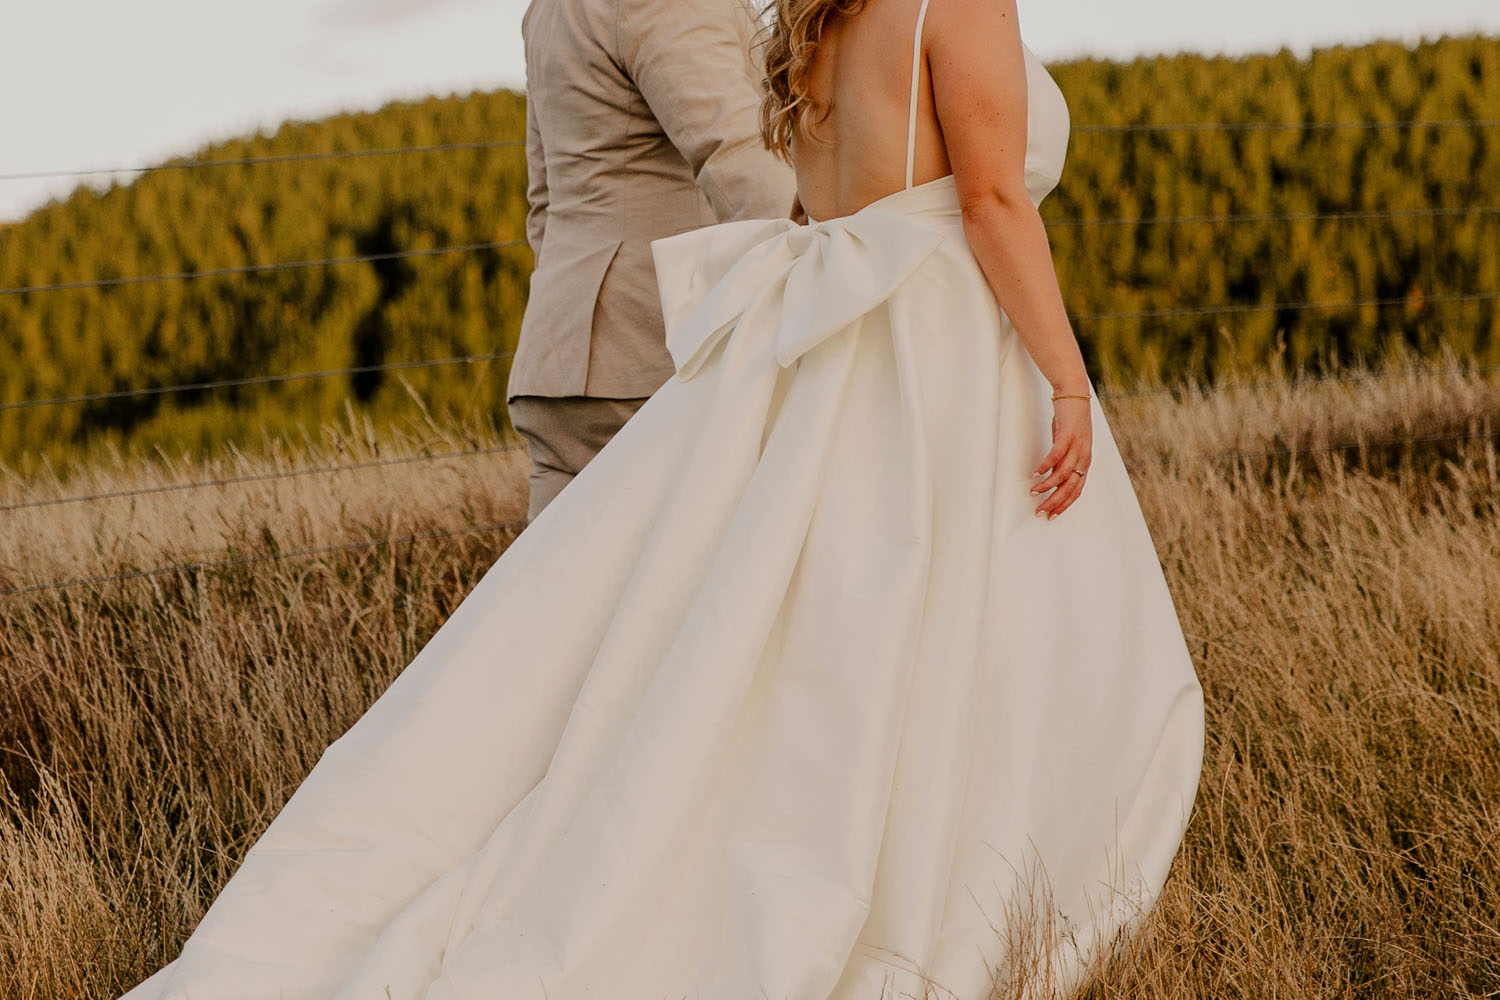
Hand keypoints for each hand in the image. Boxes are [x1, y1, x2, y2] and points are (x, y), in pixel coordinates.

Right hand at [1031, 397, 1092, 519]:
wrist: (1074, 392)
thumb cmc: (1070, 419)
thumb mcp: (1068, 444)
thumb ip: (1063, 460)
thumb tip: (1052, 475)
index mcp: (1084, 461)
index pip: (1076, 490)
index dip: (1064, 505)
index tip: (1051, 515)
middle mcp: (1083, 456)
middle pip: (1070, 487)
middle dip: (1055, 502)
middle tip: (1040, 511)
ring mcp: (1077, 446)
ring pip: (1063, 474)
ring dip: (1048, 486)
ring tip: (1034, 492)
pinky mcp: (1068, 435)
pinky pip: (1056, 456)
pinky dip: (1046, 466)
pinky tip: (1036, 473)